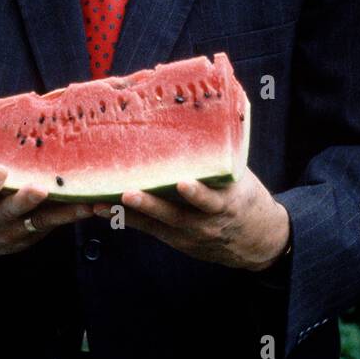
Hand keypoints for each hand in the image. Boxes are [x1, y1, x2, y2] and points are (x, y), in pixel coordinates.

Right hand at [0, 166, 92, 259]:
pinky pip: (53, 224)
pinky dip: (71, 215)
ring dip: (62, 212)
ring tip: (83, 203)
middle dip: (25, 200)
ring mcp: (13, 230)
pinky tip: (90, 205)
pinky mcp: (32, 235)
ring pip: (39, 221)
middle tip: (40, 189)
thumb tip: (9, 124)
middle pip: (9, 211)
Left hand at [94, 167, 290, 271]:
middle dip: (151, 204)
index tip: (183, 183)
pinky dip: (126, 218)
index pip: (212, 200)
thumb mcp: (242, 178)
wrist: (257, 242)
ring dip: (129, 212)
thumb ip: (220, 157)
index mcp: (227, 203)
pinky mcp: (175, 239)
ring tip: (103, 202)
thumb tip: (200, 116)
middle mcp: (206, 222)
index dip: (197, 194)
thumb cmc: (245, 198)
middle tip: (129, 192)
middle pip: (176, 215)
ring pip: (156, 223)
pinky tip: (102, 209)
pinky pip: (149, 229)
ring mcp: (189, 233)